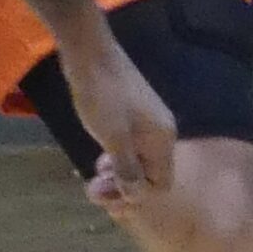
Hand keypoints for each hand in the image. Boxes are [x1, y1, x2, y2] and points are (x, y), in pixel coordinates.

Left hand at [59, 27, 175, 205]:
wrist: (90, 53)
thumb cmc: (102, 96)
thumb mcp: (113, 138)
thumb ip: (127, 169)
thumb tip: (137, 196)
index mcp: (162, 139)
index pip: (161, 183)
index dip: (136, 196)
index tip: (107, 197)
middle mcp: (160, 132)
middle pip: (149, 174)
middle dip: (123, 187)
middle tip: (93, 191)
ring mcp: (146, 122)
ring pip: (138, 161)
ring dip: (117, 174)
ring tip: (93, 179)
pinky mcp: (131, 114)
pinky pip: (130, 147)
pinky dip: (116, 158)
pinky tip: (99, 161)